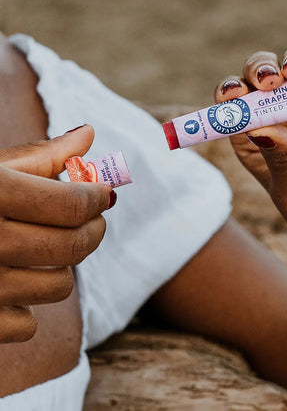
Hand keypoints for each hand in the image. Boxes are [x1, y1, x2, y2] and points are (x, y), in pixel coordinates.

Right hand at [0, 125, 111, 342]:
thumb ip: (42, 156)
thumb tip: (89, 134)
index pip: (71, 204)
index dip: (97, 198)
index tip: (103, 195)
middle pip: (72, 246)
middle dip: (93, 230)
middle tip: (92, 221)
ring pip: (59, 285)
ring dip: (62, 267)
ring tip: (46, 249)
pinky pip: (27, 324)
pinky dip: (27, 305)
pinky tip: (12, 282)